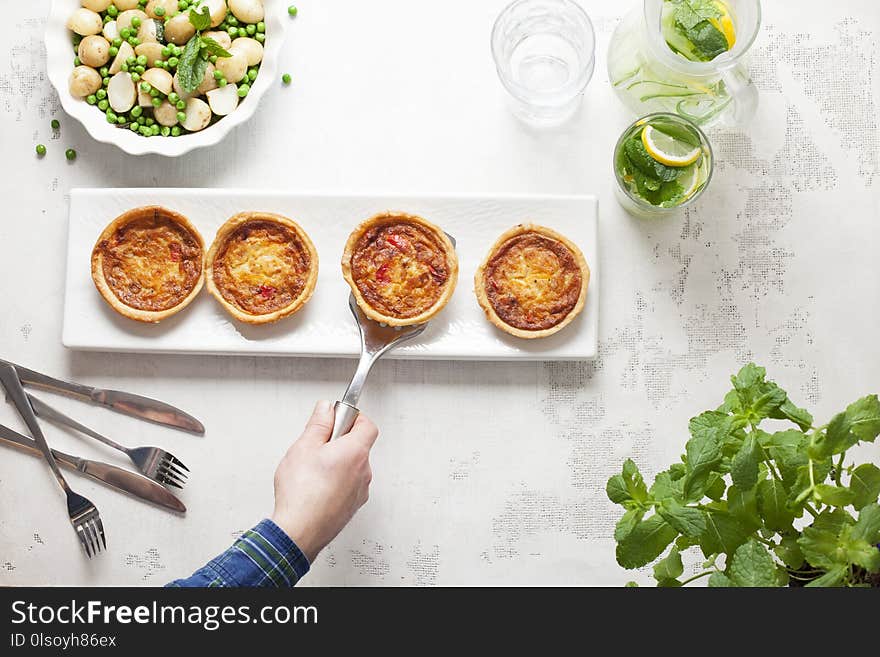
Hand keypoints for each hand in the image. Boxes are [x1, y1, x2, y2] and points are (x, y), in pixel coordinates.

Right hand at [271, 400, 377, 562]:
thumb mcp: (304, 447)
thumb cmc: (302, 493)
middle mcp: (363, 472)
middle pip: (359, 446)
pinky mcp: (351, 506)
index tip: (337, 418)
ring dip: (336, 463)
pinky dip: (335, 482)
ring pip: (352, 467)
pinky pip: (347, 485)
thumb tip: (326, 409)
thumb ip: (318, 424)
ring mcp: (359, 491)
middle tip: (317, 444)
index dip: (353, 418)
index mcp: (355, 452)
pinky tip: (315, 486)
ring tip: (312, 469)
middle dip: (339, 441)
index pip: (367, 425)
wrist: (299, 531)